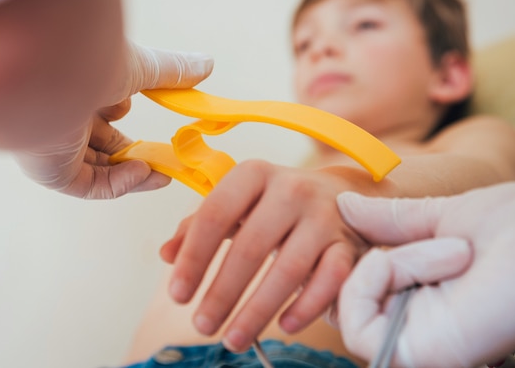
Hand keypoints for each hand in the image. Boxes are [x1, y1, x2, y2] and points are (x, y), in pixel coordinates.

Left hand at [15, 42, 213, 198]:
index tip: (149, 117)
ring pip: (97, 166)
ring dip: (133, 170)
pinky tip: (143, 173)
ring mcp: (53, 144)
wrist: (49, 76)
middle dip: (133, 150)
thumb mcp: (141, 66)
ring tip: (162, 172)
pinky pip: (88, 185)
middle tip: (166, 159)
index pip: (98, 105)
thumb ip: (172, 71)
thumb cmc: (89, 59)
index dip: (123, 112)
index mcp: (71, 83)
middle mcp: (58, 113)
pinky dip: (120, 182)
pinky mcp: (50, 171)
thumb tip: (207, 64)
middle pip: (99, 141)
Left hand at [160, 160, 370, 351]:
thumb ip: (199, 225)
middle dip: (222, 293)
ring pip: (289, 269)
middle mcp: (290, 189)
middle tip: (201, 325)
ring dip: (257, 310)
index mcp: (254, 175)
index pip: (215, 215)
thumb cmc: (274, 203)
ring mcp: (323, 216)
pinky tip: (284, 326)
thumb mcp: (237, 203)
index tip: (177, 294)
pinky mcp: (347, 242)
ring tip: (232, 339)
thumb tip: (167, 254)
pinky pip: (329, 279)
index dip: (193, 258)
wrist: (339, 193)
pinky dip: (307, 307)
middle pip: (250, 247)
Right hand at [336, 181, 514, 367]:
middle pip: (341, 302)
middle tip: (406, 238)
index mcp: (423, 293)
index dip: (350, 255)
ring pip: (346, 315)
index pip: (353, 288)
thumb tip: (343, 205)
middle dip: (357, 260)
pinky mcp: (422, 353)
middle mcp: (415, 321)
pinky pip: (359, 330)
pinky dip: (369, 285)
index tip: (367, 221)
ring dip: (379, 267)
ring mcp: (417, 340)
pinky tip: (420, 263)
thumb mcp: (439, 216)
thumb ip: (390, 220)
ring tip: (448, 251)